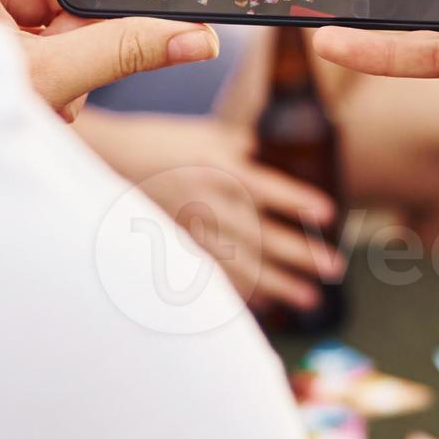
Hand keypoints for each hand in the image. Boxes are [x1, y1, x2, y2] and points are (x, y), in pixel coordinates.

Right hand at [98, 116, 346, 317]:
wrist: (103, 162)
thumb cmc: (160, 143)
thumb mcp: (204, 134)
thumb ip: (242, 147)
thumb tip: (285, 155)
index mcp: (218, 167)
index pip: (268, 187)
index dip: (299, 202)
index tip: (329, 215)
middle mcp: (207, 202)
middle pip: (262, 234)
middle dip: (301, 255)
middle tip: (335, 269)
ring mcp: (190, 231)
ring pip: (242, 263)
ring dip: (279, 283)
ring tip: (310, 298)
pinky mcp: (176, 250)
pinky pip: (212, 277)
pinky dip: (241, 292)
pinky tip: (265, 303)